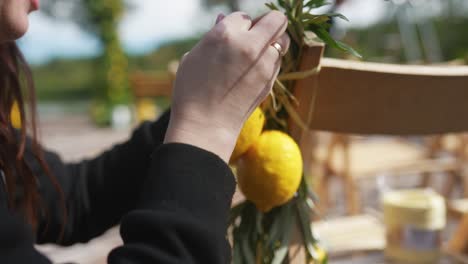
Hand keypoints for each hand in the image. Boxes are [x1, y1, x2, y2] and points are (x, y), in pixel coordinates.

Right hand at [164, 11, 289, 161]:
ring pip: (281, 41)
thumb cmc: (192, 91)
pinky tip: (253, 72)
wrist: (205, 125)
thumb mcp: (194, 57)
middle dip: (269, 24)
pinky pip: (277, 62)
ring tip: (254, 56)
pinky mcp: (270, 80)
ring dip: (271, 44)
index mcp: (225, 34)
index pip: (244, 16)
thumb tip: (224, 18)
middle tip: (258, 35)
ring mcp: (263, 63)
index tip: (233, 36)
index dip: (239, 25)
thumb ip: (214, 35)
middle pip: (276, 20)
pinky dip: (270, 62)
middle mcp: (248, 45)